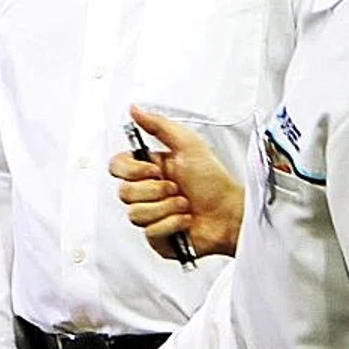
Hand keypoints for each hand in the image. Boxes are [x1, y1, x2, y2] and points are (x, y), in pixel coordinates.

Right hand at [108, 106, 244, 258]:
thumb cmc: (215, 182)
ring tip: (184, 205)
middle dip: (156, 190)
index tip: (155, 169)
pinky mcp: (157, 238)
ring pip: (136, 214)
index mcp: (149, 169)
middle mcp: (147, 192)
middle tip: (176, 188)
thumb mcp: (189, 145)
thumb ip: (159, 125)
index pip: (117, 167)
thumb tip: (135, 110)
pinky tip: (185, 220)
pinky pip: (150, 232)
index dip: (132, 170)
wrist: (231, 214)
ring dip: (167, 208)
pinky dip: (172, 224)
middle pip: (124, 192)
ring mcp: (150, 216)